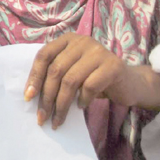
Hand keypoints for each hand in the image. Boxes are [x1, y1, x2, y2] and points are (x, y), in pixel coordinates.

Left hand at [24, 34, 140, 129]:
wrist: (131, 83)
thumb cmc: (95, 78)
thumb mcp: (72, 71)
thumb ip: (56, 74)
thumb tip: (31, 94)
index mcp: (67, 40)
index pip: (44, 55)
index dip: (34, 76)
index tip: (28, 97)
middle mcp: (82, 41)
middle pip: (56, 70)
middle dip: (47, 96)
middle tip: (42, 116)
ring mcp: (98, 52)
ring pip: (70, 80)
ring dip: (61, 104)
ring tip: (58, 119)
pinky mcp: (113, 66)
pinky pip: (89, 86)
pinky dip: (82, 100)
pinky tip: (81, 106)